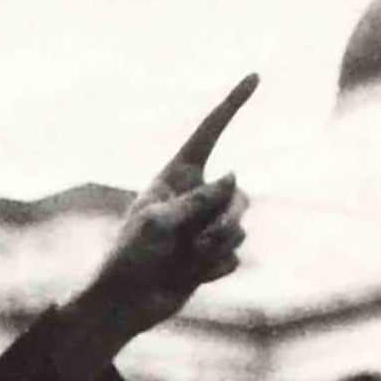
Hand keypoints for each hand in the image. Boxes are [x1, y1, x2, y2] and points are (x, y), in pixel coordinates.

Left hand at [52, 75, 257, 380]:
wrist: (125, 304)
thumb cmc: (130, 258)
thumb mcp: (158, 221)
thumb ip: (199, 198)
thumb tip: (236, 176)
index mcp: (176, 178)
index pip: (209, 134)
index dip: (231, 105)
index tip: (254, 76)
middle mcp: (195, 198)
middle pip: (238, 195)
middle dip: (221, 221)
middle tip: (190, 242)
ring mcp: (206, 227)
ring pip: (239, 229)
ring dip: (211, 249)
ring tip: (180, 261)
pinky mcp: (213, 255)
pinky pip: (233, 257)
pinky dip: (210, 270)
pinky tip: (186, 277)